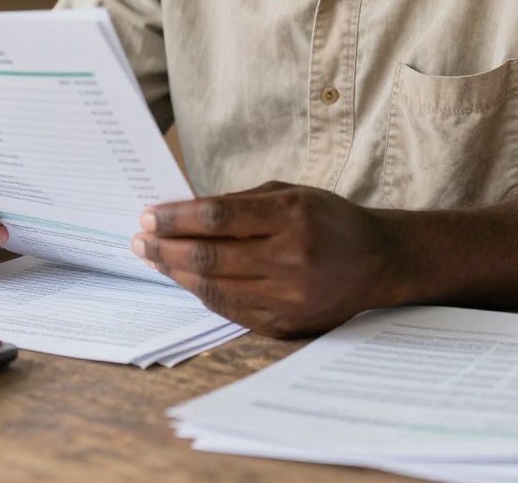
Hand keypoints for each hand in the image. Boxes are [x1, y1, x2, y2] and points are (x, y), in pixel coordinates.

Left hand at [131, 181, 402, 337]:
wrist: (378, 262)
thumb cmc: (328, 219)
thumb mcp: (290, 193)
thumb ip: (240, 203)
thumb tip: (185, 212)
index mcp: (291, 216)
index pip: (219, 218)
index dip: (177, 217)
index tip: (149, 215)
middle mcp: (289, 258)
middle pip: (210, 255)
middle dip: (165, 246)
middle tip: (139, 238)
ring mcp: (287, 296)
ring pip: (214, 287)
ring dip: (175, 272)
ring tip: (152, 257)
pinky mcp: (285, 324)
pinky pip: (230, 310)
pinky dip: (201, 293)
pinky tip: (183, 278)